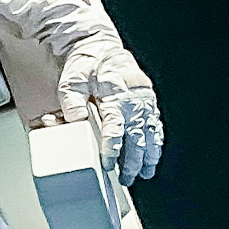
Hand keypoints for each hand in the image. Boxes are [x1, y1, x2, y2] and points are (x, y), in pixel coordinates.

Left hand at [57, 48, 162, 185]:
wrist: (102, 49)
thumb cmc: (88, 65)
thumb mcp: (72, 79)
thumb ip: (71, 100)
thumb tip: (75, 119)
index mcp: (116, 95)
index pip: (116, 127)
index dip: (113, 148)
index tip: (108, 164)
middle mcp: (134, 101)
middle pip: (137, 137)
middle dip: (132, 161)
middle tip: (126, 178)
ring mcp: (144, 102)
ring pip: (151, 134)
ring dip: (148, 156)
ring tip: (143, 174)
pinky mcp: (148, 103)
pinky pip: (156, 126)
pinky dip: (156, 143)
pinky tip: (152, 156)